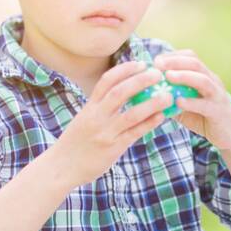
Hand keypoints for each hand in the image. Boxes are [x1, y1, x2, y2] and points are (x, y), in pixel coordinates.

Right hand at [55, 60, 168, 184]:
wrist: (62, 167)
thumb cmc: (75, 144)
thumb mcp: (84, 121)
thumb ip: (100, 109)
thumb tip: (121, 97)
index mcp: (89, 107)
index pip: (106, 81)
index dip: (124, 70)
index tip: (141, 63)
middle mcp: (96, 117)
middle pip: (120, 92)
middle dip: (140, 81)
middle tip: (158, 74)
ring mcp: (105, 132)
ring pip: (131, 114)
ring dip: (151, 103)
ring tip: (168, 96)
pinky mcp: (113, 148)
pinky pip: (134, 133)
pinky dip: (149, 123)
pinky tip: (161, 117)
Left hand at [156, 51, 230, 150]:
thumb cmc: (205, 118)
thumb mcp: (187, 106)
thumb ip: (171, 98)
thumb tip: (148, 95)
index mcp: (206, 77)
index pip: (191, 57)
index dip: (173, 56)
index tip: (156, 60)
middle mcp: (213, 82)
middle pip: (196, 63)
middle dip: (175, 61)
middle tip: (158, 64)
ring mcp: (217, 96)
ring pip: (203, 80)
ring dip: (184, 76)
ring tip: (168, 76)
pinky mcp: (219, 112)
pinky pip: (205, 105)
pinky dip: (191, 102)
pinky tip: (178, 102)